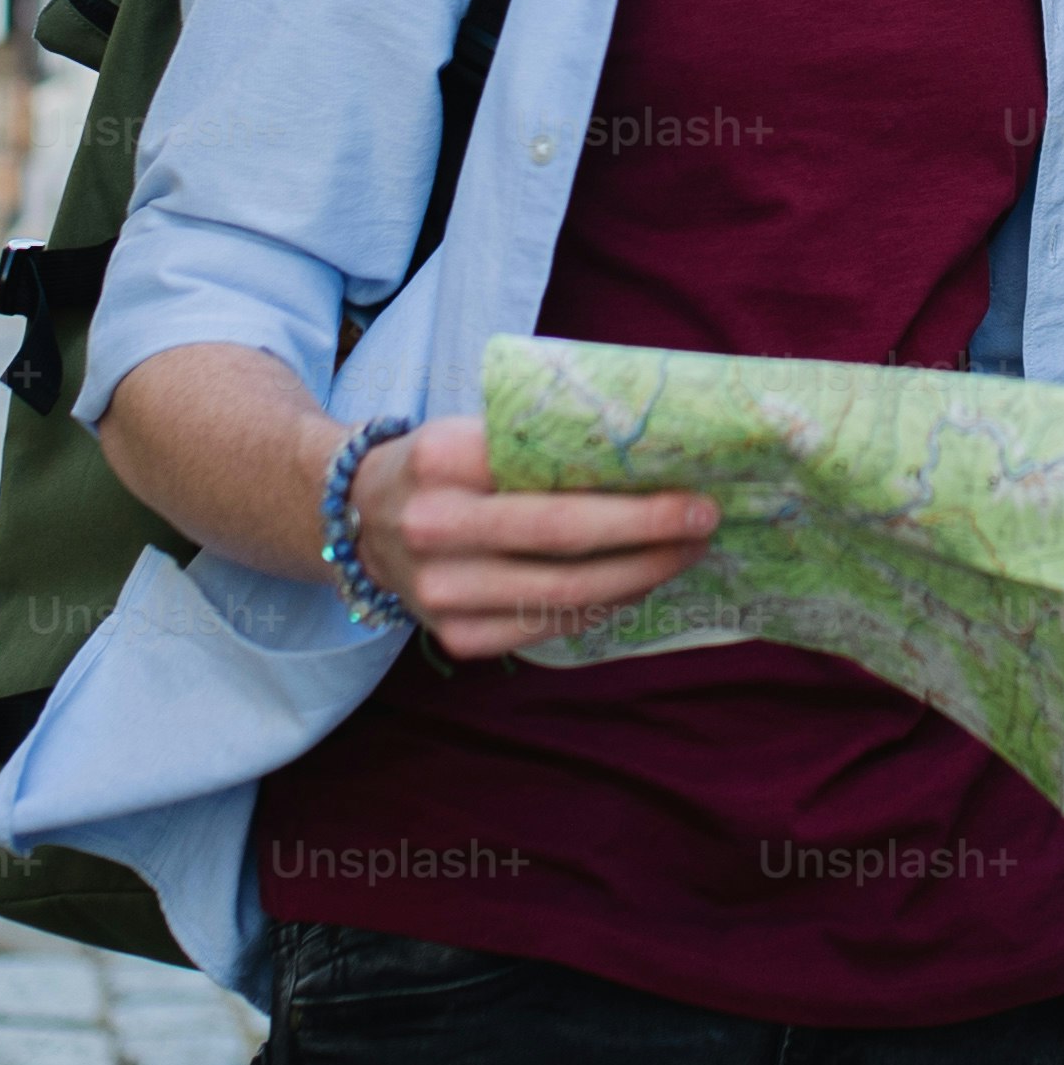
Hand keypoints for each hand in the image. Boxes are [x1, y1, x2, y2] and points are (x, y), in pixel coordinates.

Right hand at [348, 415, 717, 661]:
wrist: (359, 518)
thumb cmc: (443, 463)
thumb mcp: (474, 428)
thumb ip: (542, 441)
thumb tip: (651, 456)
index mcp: (442, 458)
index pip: (549, 476)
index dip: (629, 494)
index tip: (691, 491)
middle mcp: (435, 527)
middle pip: (564, 541)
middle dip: (648, 536)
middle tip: (704, 524)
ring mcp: (440, 592)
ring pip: (564, 594)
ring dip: (638, 577)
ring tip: (684, 554)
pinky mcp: (455, 636)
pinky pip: (548, 627)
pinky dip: (603, 606)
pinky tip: (638, 583)